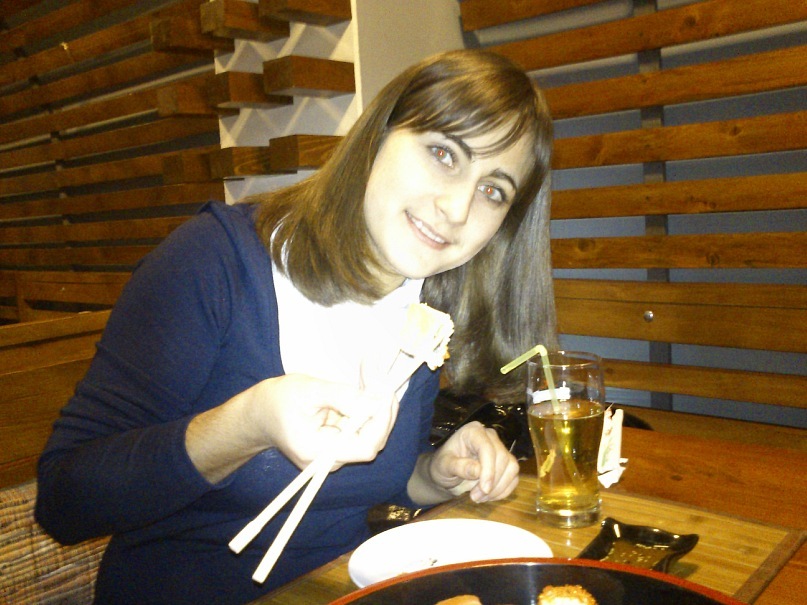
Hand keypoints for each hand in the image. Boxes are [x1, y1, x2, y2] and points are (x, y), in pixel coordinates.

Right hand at [186, 373, 398, 483]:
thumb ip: (341, 397)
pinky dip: (366, 406)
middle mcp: (329, 459)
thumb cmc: (276, 400)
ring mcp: (333, 454)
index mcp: (318, 450)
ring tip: (371, 374)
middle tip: (379, 376)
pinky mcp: (336, 443)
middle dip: (382, 409)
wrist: (258, 414)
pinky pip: (360, 427)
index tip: (384, 392)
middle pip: (372, 441)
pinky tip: (365, 383)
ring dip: (376, 404)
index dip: (381, 422)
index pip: (365, 447)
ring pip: (369, 433)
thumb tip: (374, 402)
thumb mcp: (308, 390)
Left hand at [428, 421, 518, 502]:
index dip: (489, 470)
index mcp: (473, 432)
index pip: (487, 448)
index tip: (484, 489)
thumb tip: (478, 471)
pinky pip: (513, 477)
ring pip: (512, 467)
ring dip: (499, 488)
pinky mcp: (505, 463)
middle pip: (502, 458)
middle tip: (475, 497)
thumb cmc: (443, 466)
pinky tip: (489, 497)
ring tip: (480, 498)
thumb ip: (459, 467)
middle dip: (492, 482)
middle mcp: (489, 437)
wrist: (447, 474)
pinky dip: (504, 490)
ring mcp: (500, 449)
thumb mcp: (444, 466)